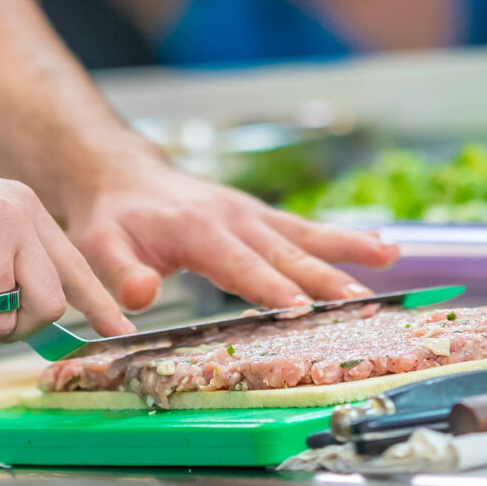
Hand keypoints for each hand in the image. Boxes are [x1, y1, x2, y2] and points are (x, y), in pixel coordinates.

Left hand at [60, 159, 398, 312]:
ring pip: (305, 237)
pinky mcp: (263, 218)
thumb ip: (120, 274)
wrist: (124, 176)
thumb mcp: (98, 247)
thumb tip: (140, 298)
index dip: (270, 287)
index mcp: (195, 229)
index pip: (238, 263)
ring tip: (388, 260)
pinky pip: (307, 229)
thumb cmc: (112, 220)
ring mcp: (252, 215)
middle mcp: (233, 217)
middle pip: (284, 252)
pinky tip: (384, 248)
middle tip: (361, 303)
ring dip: (347, 251)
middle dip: (323, 278)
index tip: (302, 308)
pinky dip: (346, 238)